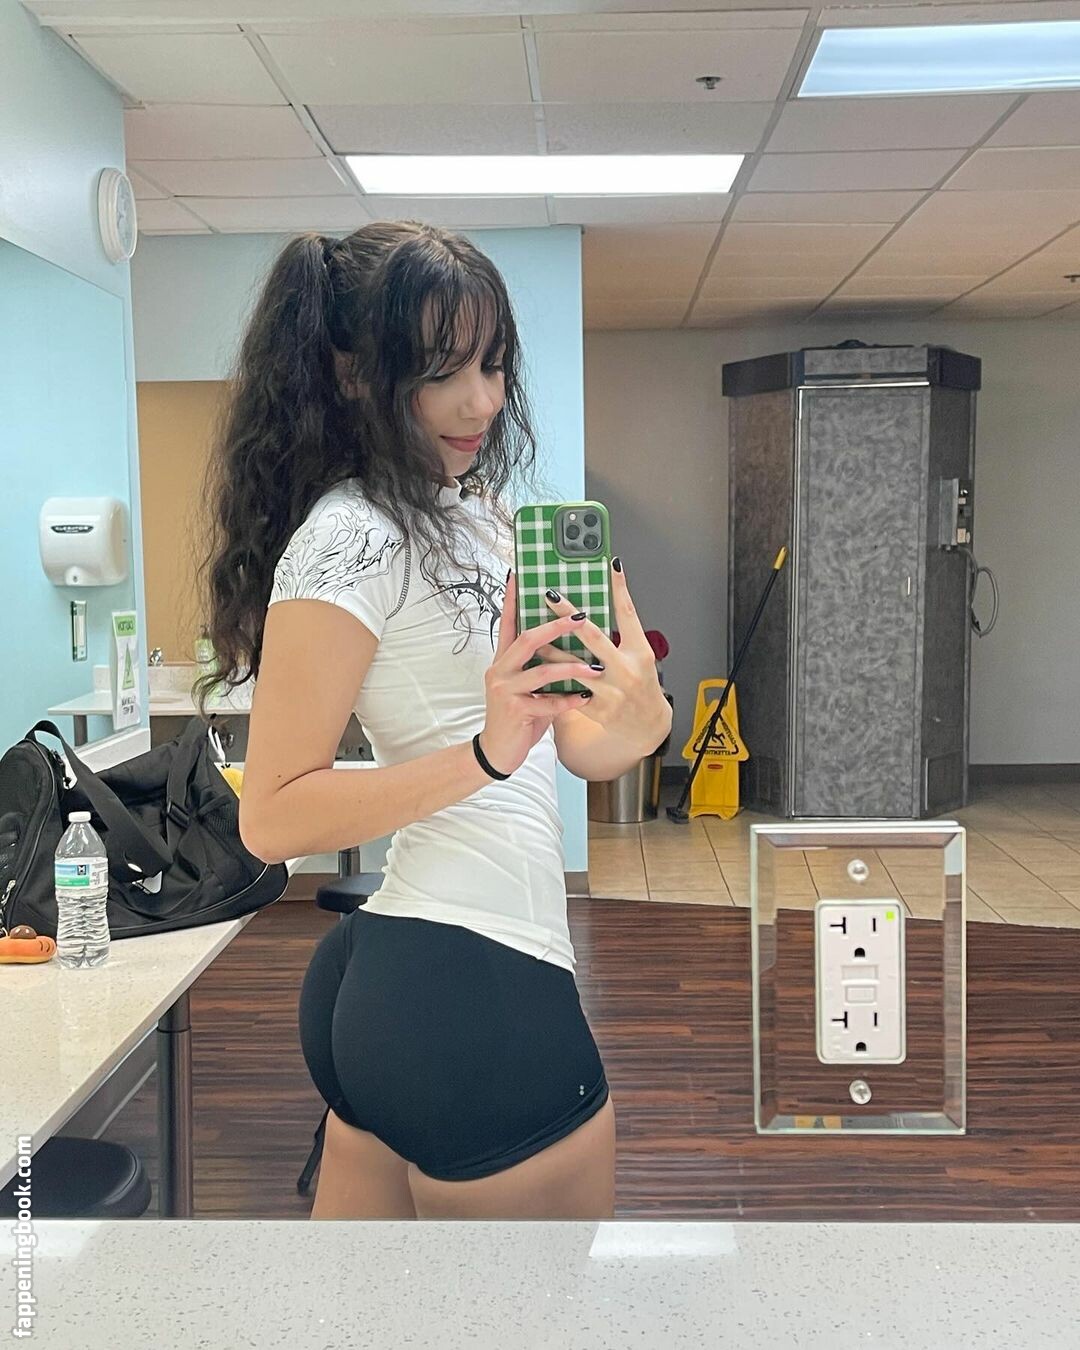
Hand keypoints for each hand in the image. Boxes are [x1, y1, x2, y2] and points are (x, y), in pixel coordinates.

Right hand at [478, 573, 604, 775]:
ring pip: (541, 671)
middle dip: (556, 626)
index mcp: (504, 660)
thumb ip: (544, 669)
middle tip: (580, 616)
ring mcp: (505, 690)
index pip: (508, 623)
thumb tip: (572, 649)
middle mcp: (501, 670)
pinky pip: (547, 703)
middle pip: (527, 639)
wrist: (498, 751)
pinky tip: (584, 699)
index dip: (512, 599)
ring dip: (571, 668)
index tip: (519, 575)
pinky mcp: (514, 711)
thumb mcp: (530, 688)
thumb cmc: (519, 717)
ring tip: (595, 668)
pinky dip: (568, 700)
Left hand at [537, 559, 672, 751]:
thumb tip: (606, 595)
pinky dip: (553, 678)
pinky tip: (537, 667)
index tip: (608, 566)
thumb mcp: (640, 653)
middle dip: (568, 615)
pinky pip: (569, 691)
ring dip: (551, 648)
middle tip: (550, 596)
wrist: (647, 724)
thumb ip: (623, 629)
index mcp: (639, 652)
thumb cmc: (642, 682)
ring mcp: (610, 692)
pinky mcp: (596, 709)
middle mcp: (625, 670)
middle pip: (593, 636)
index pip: (628, 614)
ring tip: (534, 632)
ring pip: (573, 665)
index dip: (619, 589)